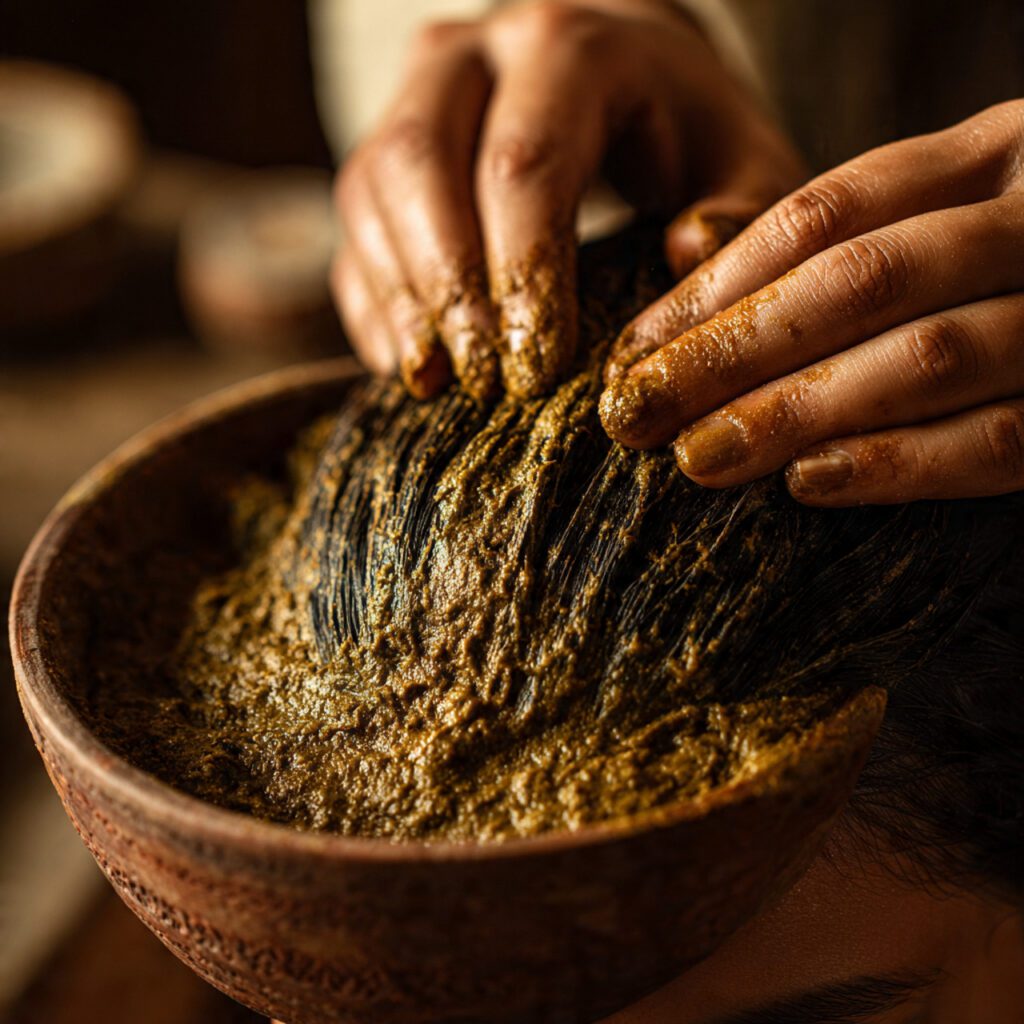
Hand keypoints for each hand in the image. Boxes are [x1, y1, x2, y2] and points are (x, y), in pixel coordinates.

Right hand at [332, 0, 801, 399]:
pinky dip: (375, 301)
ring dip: (403, 299)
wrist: (626, 82)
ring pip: (372, 189)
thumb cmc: (692, 138)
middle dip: (450, 290)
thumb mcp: (744, 168)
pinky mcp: (387, 145)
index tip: (539, 373)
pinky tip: (412, 366)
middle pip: (422, 163)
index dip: (523, 275)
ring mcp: (418, 92)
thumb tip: (681, 253)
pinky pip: (354, 223)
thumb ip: (738, 215)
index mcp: (571, 45)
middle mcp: (476, 51)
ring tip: (442, 386)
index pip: (524, 163)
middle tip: (487, 387)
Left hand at [600, 100, 1023, 505]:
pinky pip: (1000, 442)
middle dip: (732, 353)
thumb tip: (683, 294)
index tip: (633, 349)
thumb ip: (844, 247)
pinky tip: (809, 484)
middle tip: (637, 414)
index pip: (827, 212)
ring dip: (797, 413)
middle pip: (859, 281)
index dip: (718, 286)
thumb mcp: (944, 218)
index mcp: (994, 154)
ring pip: (925, 358)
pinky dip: (900, 464)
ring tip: (700, 457)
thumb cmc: (1010, 261)